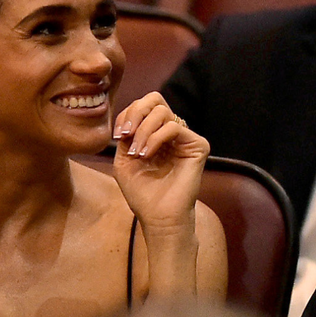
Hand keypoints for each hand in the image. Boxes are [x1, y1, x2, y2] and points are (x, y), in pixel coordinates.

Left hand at [111, 93, 208, 230]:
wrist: (158, 217)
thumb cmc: (142, 193)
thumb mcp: (123, 159)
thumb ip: (126, 134)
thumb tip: (129, 116)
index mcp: (155, 133)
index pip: (142, 106)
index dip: (127, 114)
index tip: (118, 136)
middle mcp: (172, 132)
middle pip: (155, 99)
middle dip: (135, 113)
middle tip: (126, 134)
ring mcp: (185, 138)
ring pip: (162, 112)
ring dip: (143, 131)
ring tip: (137, 153)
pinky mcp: (198, 145)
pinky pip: (174, 126)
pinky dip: (155, 138)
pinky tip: (147, 155)